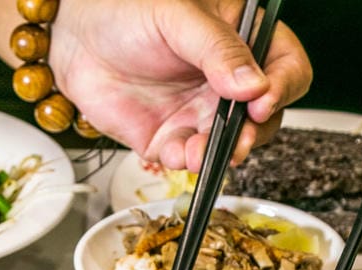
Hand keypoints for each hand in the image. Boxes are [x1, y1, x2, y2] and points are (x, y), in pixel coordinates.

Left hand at [49, 0, 311, 169]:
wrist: (74, 36)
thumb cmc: (126, 9)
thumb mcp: (178, 16)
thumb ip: (217, 49)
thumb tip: (253, 85)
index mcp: (243, 41)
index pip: (287, 67)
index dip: (283, 87)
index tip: (261, 100)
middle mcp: (228, 81)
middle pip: (266, 116)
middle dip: (254, 133)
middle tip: (239, 139)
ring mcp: (201, 112)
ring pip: (232, 144)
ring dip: (222, 155)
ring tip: (202, 152)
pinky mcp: (172, 137)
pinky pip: (191, 158)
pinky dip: (188, 162)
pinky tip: (177, 153)